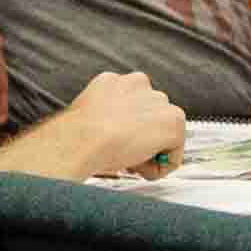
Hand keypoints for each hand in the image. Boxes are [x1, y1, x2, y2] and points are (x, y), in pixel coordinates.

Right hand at [44, 68, 190, 178]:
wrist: (82, 139)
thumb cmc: (75, 134)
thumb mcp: (87, 116)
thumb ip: (105, 117)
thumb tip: (111, 134)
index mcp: (114, 81)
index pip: (133, 103)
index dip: (126, 129)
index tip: (116, 143)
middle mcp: (140, 84)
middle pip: (152, 116)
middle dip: (142, 138)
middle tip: (123, 155)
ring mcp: (159, 102)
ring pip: (164, 134)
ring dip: (151, 151)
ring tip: (129, 161)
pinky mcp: (173, 122)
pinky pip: (174, 154)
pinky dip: (159, 168)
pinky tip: (139, 168)